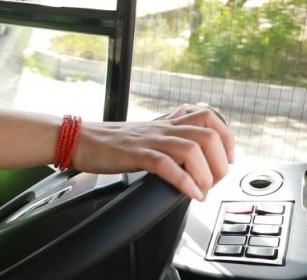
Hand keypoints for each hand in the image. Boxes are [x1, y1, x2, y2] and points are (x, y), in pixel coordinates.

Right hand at [72, 108, 234, 200]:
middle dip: (220, 162)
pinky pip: (166, 164)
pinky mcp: (135, 154)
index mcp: (166, 124)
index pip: (208, 117)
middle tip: (214, 181)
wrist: (78, 139)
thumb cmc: (108, 140)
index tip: (228, 159)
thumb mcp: (145, 127)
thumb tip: (184, 112)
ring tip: (202, 191)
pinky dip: (184, 181)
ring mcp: (149, 140)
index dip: (227, 137)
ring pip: (192, 148)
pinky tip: (189, 193)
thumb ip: (168, 122)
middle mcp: (162, 129)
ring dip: (205, 174)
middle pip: (208, 134)